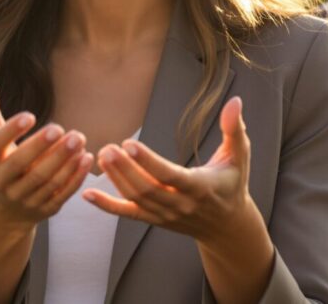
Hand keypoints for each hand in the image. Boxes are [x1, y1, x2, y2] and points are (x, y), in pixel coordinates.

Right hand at [0, 76, 92, 229]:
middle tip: (61, 128)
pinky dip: (75, 177)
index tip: (30, 115)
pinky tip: (86, 157)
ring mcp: (23, 199)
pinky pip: (60, 194)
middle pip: (22, 166)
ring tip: (79, 138)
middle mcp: (1, 183)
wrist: (5, 208)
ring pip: (44, 181)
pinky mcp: (44, 209)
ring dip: (63, 160)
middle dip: (42, 147)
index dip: (10, 132)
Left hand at [83, 97, 255, 242]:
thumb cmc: (232, 184)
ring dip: (115, 179)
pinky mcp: (155, 220)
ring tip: (101, 155)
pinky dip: (107, 206)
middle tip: (107, 147)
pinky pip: (128, 214)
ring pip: (136, 199)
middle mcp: (181, 204)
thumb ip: (234, 128)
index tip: (129, 144)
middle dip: (125, 169)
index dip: (148, 161)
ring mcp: (166, 215)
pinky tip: (88, 193)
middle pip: (147, 188)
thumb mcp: (240, 155)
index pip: (170, 175)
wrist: (228, 227)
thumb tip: (236, 100)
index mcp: (200, 187)